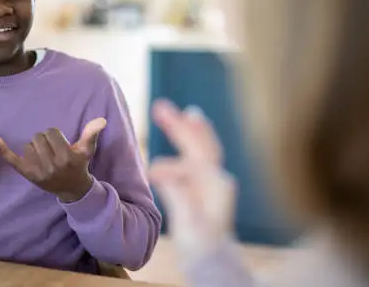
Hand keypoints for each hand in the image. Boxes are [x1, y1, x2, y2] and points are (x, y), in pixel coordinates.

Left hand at [0, 118, 106, 202]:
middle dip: (45, 140)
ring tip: (44, 156)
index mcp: (66, 157)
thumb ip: (91, 133)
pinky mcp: (28, 175)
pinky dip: (4, 151)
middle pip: (39, 137)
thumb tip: (101, 120)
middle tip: (52, 150)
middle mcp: (52, 165)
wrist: (72, 188)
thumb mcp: (87, 150)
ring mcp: (38, 171)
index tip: (60, 144)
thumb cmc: (79, 165)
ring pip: (28, 146)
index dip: (55, 135)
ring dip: (35, 147)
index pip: (52, 132)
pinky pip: (14, 160)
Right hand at [149, 100, 235, 259]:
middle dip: (180, 125)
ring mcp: (214, 180)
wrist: (214, 261)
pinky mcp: (208, 185)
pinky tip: (191, 129)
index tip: (150, 171)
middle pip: (199, 144)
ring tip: (185, 111)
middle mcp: (218, 178)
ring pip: (203, 146)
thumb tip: (159, 169)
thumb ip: (178, 194)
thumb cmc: (201, 246)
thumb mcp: (189, 223)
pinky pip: (201, 154)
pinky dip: (195, 138)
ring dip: (190, 128)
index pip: (192, 162)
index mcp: (215, 185)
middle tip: (160, 106)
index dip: (170, 165)